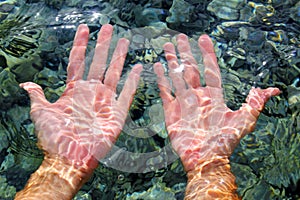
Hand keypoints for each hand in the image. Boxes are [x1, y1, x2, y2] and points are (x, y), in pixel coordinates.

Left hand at [20, 24, 141, 168]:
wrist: (69, 159)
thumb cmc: (55, 138)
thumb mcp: (41, 113)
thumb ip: (37, 96)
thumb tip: (26, 84)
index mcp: (74, 90)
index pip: (78, 61)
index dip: (81, 44)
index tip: (85, 28)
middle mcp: (91, 92)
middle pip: (98, 62)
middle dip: (103, 44)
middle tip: (108, 27)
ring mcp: (105, 102)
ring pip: (114, 73)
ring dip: (119, 57)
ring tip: (124, 41)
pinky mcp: (117, 114)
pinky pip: (127, 94)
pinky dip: (133, 81)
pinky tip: (138, 68)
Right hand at [154, 34, 279, 171]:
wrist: (205, 159)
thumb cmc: (225, 141)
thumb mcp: (244, 120)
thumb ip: (255, 103)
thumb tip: (274, 90)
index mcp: (214, 96)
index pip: (210, 69)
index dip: (207, 54)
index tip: (203, 38)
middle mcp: (198, 96)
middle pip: (191, 69)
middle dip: (186, 53)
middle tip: (180, 37)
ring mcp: (183, 103)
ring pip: (177, 76)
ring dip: (172, 61)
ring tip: (167, 46)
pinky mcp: (171, 111)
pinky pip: (165, 91)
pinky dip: (161, 79)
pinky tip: (158, 67)